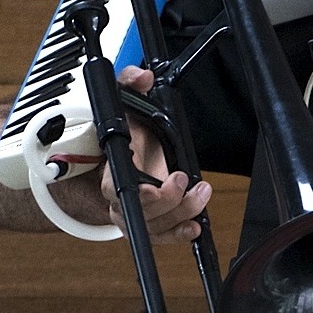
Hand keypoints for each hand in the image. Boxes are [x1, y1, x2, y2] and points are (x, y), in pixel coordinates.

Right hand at [103, 67, 212, 241]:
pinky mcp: (148, 223)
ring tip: (201, 193)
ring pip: (155, 226)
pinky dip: (179, 234)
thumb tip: (143, 76)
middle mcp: (117, 198)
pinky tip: (194, 226)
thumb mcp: (124, 99)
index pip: (118, 190)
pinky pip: (161, 236)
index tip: (156, 185)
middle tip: (184, 179)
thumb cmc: (126, 128)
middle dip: (168, 200)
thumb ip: (130, 82)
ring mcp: (132, 214)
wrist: (124, 151)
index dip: (140, 194)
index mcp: (110, 171)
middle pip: (142, 212)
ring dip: (182, 213)